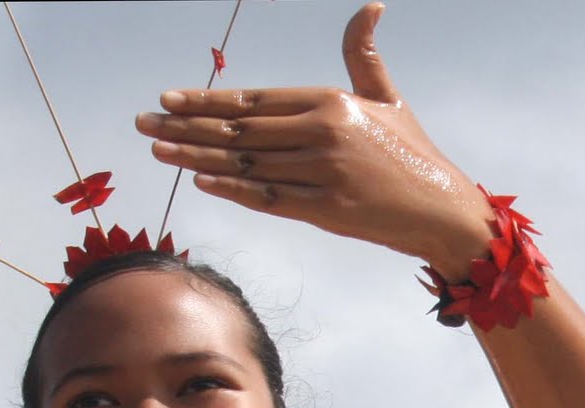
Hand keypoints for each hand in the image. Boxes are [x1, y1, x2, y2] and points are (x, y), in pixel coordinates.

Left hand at [136, 3, 492, 274]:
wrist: (439, 208)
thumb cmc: (411, 153)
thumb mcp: (387, 97)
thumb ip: (363, 54)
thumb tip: (369, 5)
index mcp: (331, 102)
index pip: (254, 101)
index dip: (207, 101)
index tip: (169, 99)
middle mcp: (323, 133)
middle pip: (241, 131)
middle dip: (186, 127)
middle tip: (145, 124)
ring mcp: (323, 173)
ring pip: (247, 165)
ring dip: (197, 159)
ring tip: (159, 151)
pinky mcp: (326, 210)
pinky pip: (268, 198)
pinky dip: (233, 190)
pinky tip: (200, 182)